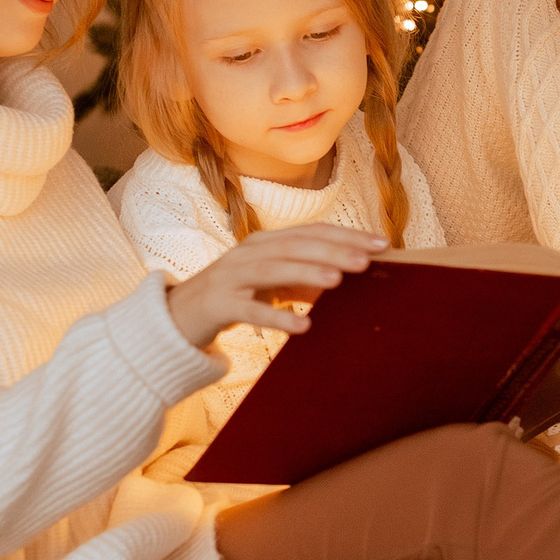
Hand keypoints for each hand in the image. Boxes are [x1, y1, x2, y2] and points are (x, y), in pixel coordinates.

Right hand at [165, 225, 385, 351]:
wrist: (177, 318)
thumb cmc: (235, 298)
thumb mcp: (273, 286)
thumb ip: (305, 280)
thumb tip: (348, 278)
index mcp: (266, 242)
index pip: (312, 232)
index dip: (347, 235)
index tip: (381, 244)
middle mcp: (249, 252)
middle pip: (296, 245)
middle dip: (334, 250)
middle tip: (367, 260)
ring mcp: (231, 276)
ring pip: (273, 269)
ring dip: (307, 272)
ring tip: (338, 280)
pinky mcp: (218, 305)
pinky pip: (250, 311)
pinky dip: (277, 318)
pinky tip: (303, 327)